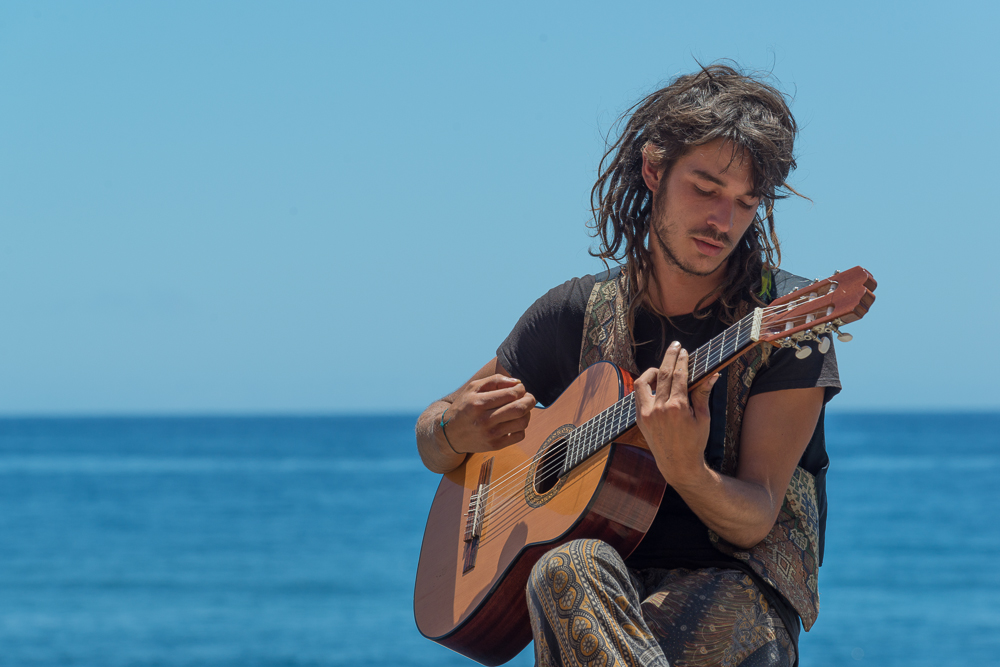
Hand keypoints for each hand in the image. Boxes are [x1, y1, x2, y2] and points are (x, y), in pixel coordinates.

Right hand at [439, 374, 535, 453]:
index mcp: (479, 403)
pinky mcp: (495, 446)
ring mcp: (491, 435)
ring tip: (521, 409)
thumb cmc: (464, 406)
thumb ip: (495, 380)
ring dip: (527, 413)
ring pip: (523, 422)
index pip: (511, 394)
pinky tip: (514, 422)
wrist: (450, 434)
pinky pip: (520, 435)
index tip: (519, 388)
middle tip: (528, 398)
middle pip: (520, 409)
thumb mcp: (473, 388)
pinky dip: (522, 427)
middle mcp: (484, 420)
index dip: (521, 389)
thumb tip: (517, 382)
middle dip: (530, 400)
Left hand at [633, 341, 718, 484]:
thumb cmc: (695, 441)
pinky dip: (646, 385)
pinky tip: (655, 383)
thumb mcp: (703, 418)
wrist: (678, 464)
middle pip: (663, 374)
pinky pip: (638, 395)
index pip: (679, 376)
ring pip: (644, 382)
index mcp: (677, 408)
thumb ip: (703, 394)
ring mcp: (647, 413)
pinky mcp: (639, 418)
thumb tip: (713, 374)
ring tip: (662, 368)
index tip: (685, 351)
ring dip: (652, 371)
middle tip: (676, 346)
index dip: (682, 361)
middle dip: (670, 357)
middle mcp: (659, 409)